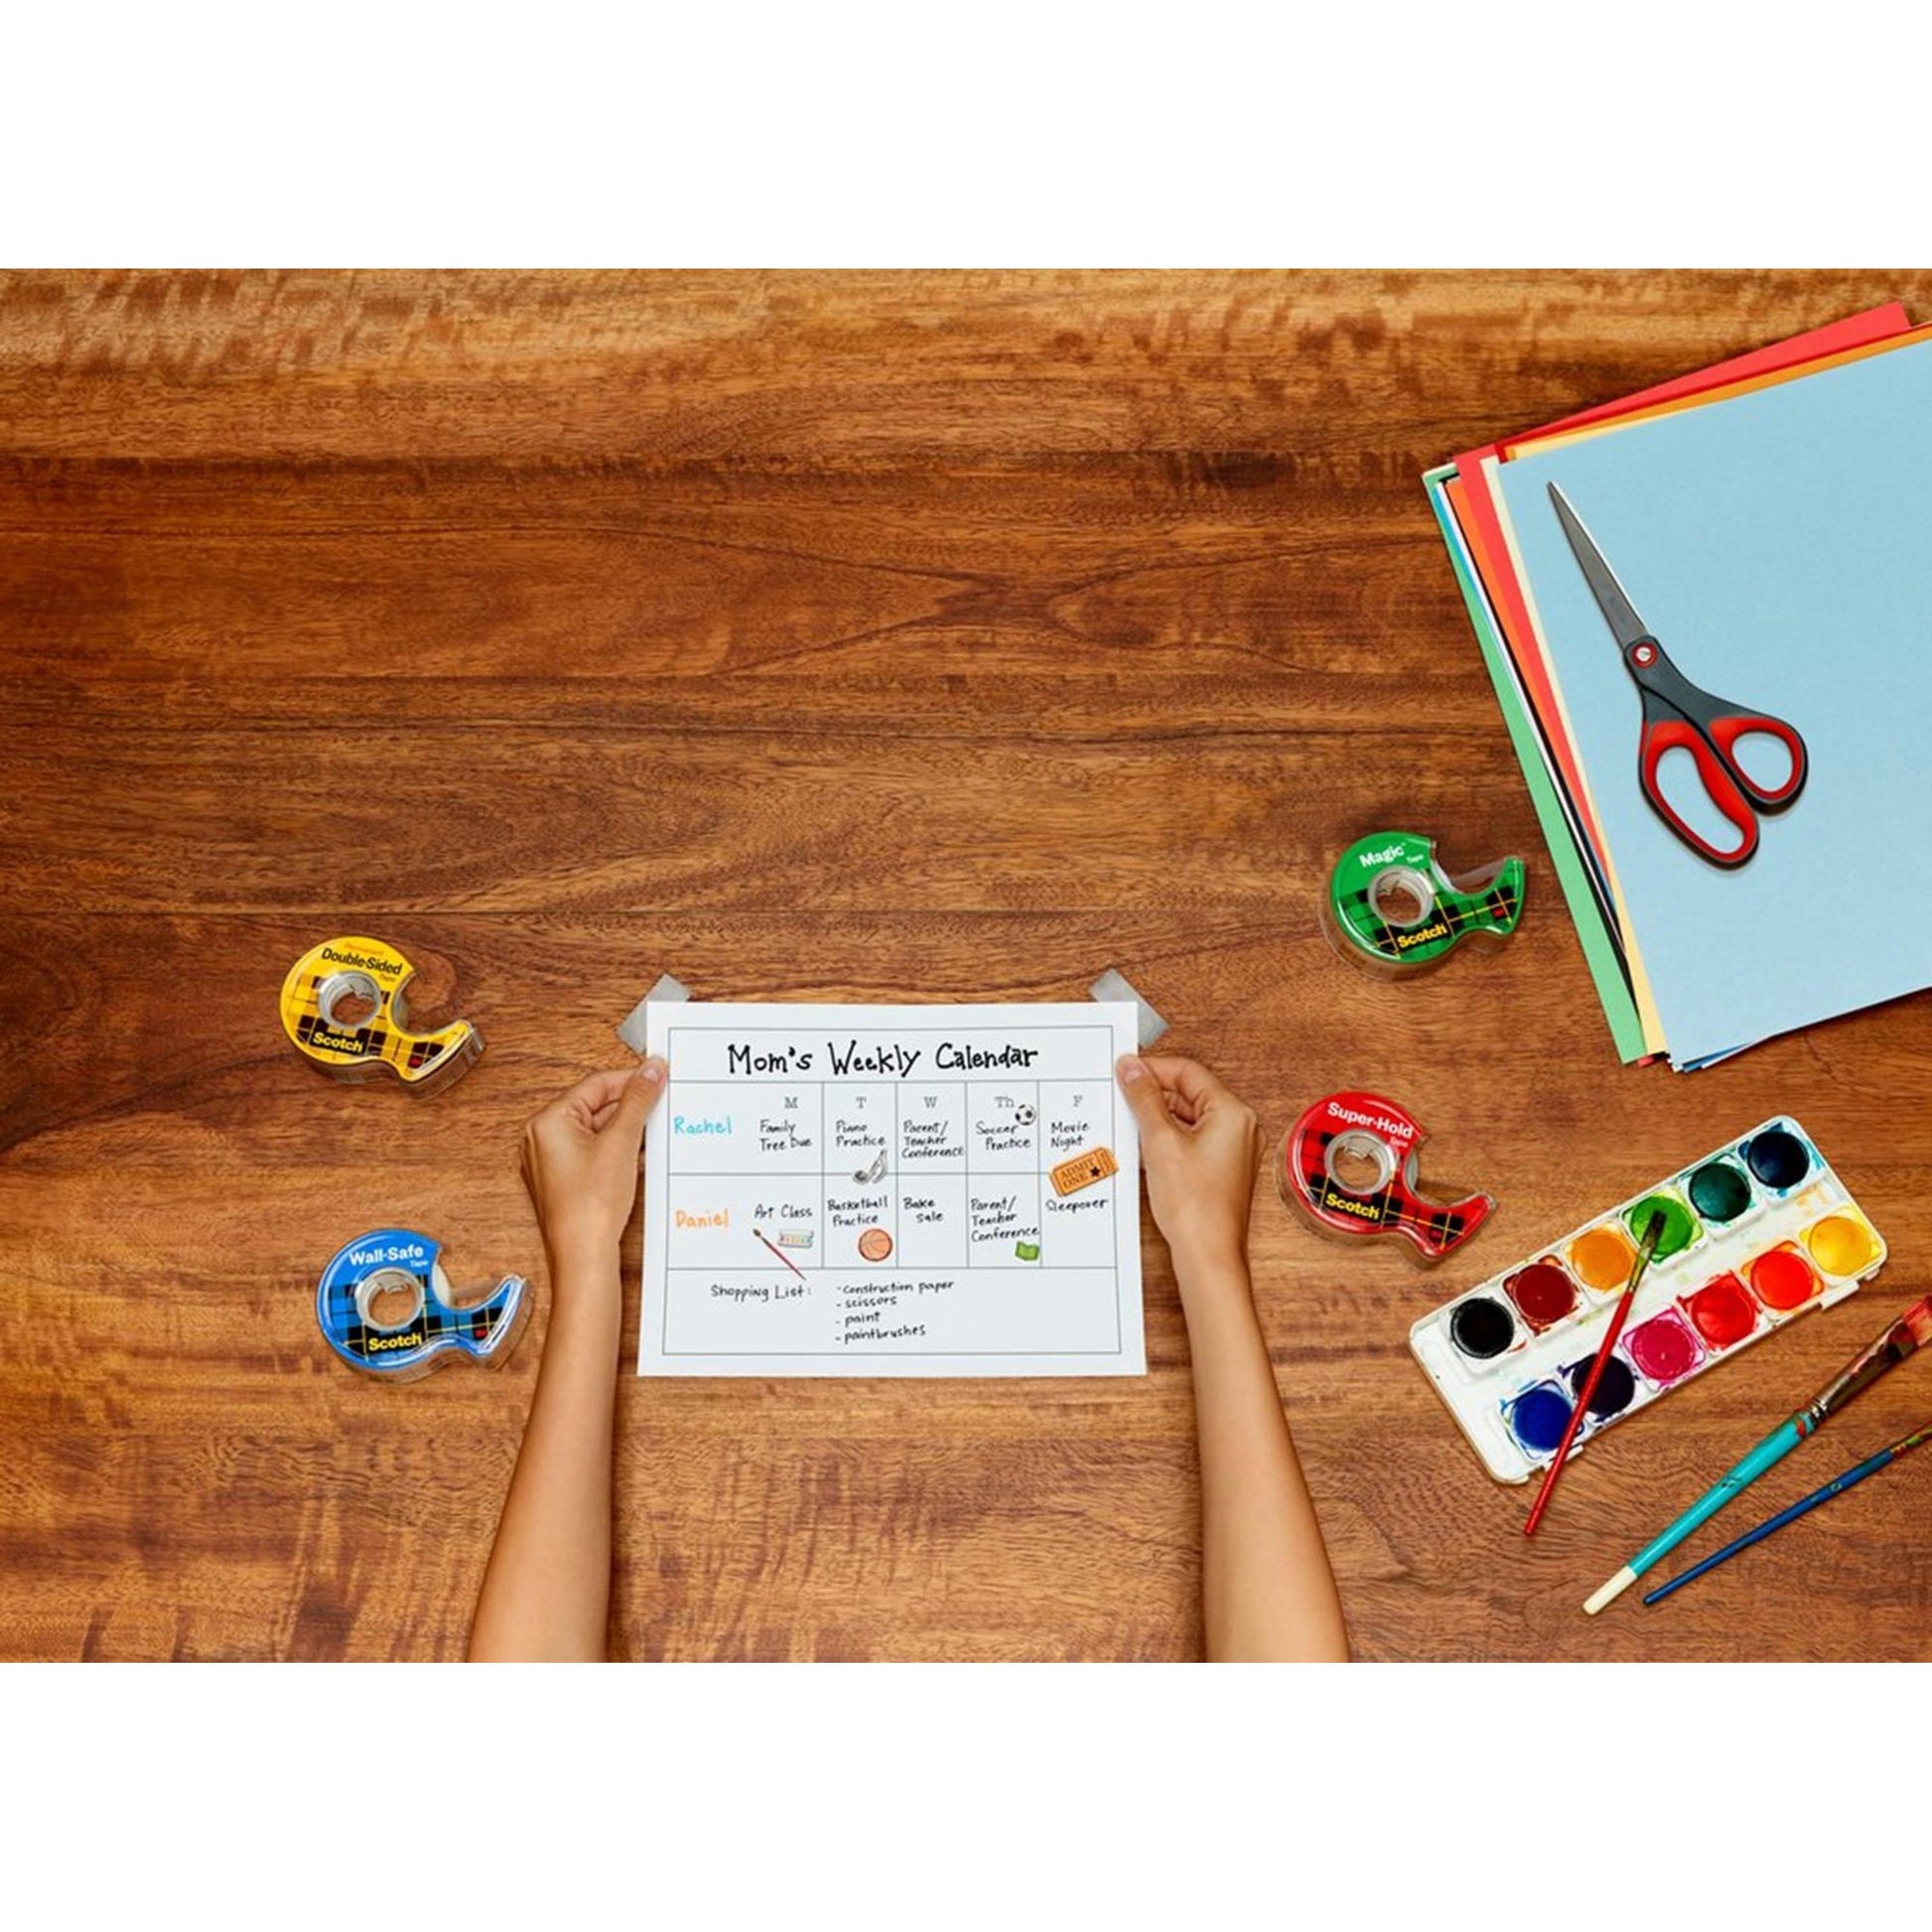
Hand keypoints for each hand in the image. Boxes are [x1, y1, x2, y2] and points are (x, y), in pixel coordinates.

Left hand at [520, 1061, 666, 1271]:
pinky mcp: (564, 1182)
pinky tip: (639, 1157)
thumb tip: (650, 1071)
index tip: (657, 1077)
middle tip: (661, 1105)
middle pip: (594, 1108)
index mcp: (548, 1122)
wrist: (584, 1254)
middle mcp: (542, 1140)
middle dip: (630, 1108)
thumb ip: (638, 1101)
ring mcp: (551, 1163)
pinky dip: (617, 1151)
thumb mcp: (622, 1142)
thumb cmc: (589, 1206)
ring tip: (653, 1134)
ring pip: (596, 1132)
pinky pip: (593, 1154)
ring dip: (626, 1131)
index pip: (595, 1085)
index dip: (630, 1080)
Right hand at [1115, 1054, 1260, 1277]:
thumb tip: (1132, 1068)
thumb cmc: (1195, 1208)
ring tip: (1130, 1127)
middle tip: (1121, 1098)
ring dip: (1157, 1120)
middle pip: (1189, 1094)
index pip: (1188, 1073)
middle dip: (1153, 1097)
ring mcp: (1232, 1150)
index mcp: (1233, 1114)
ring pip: (1188, 1119)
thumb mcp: (1160, 1142)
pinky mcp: (1220, 1169)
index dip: (1153, 1069)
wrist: (1207, 1254)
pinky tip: (1143, 1150)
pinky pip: (1191, 1141)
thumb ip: (1144, 1099)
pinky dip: (1166, 1141)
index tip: (1125, 1071)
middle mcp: (1239, 1128)